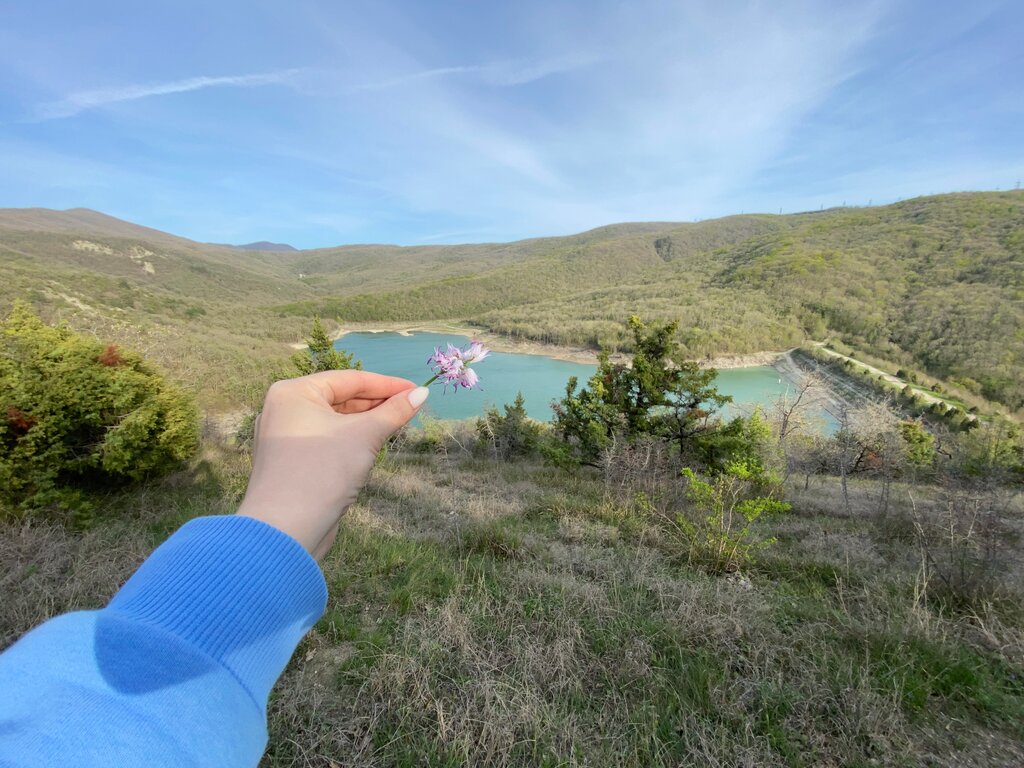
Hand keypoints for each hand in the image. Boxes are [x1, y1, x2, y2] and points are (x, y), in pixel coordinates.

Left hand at [237, 371, 428, 559]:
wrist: (285, 530)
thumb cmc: (323, 471)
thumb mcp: (364, 436)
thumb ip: (394, 412)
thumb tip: (422, 393)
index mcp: (294, 392)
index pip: (348, 380)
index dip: (387, 385)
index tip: (417, 390)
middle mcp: (284, 409)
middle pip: (341, 399)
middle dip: (377, 404)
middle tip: (412, 408)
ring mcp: (285, 437)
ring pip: (334, 422)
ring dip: (366, 423)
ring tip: (398, 424)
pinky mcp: (292, 462)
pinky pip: (326, 441)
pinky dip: (350, 441)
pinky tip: (373, 446)